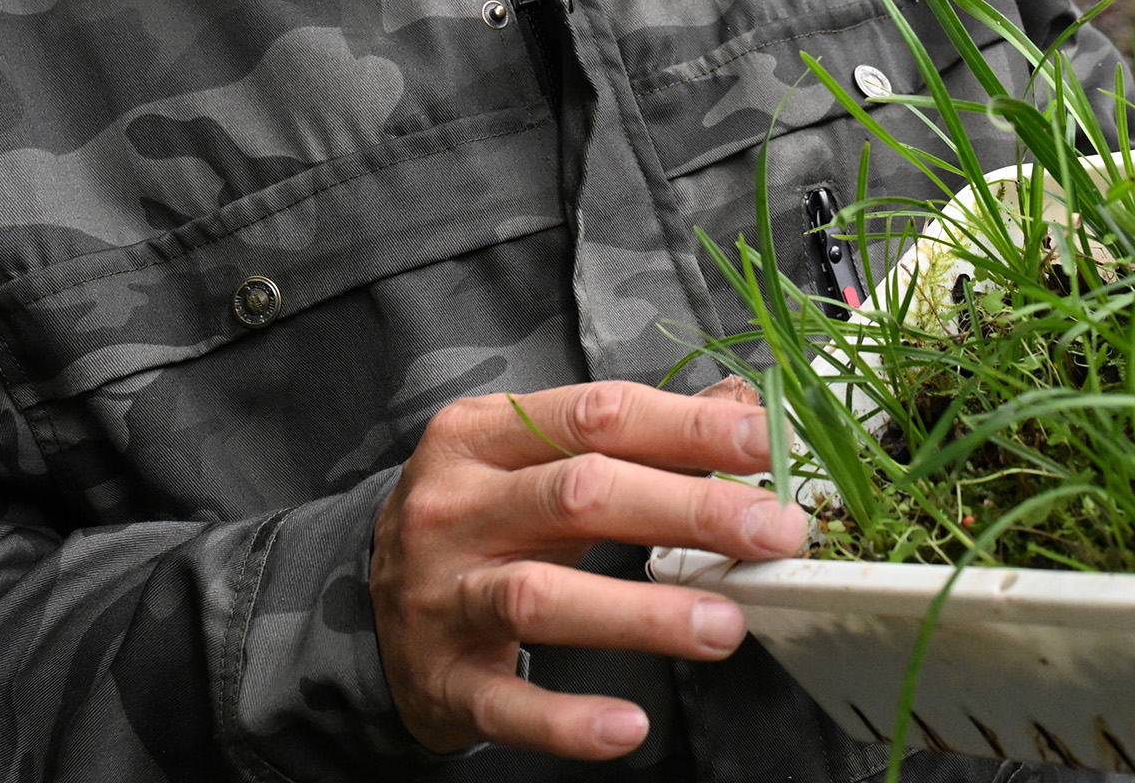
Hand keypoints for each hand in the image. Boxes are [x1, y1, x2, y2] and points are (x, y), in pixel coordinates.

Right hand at [369, 377, 805, 759]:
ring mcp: (440, 596)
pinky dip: (568, 718)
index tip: (765, 442)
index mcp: (479, 434)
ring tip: (725, 626)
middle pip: (579, 495)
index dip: (686, 427)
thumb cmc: (478, 521)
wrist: (360, 609)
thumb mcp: (533, 460)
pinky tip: (628, 726)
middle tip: (775, 533)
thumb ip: (633, 434)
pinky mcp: (441, 680)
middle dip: (687, 510)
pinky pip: (507, 703)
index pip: (595, 414)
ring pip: (542, 596)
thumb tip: (742, 408)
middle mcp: (453, 507)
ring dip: (642, 613)